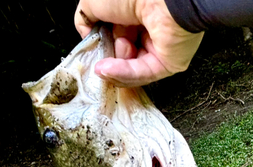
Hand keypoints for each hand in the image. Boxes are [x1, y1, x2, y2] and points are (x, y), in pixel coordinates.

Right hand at [74, 0, 203, 86]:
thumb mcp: (92, 0)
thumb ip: (85, 19)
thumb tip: (86, 36)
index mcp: (134, 11)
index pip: (115, 35)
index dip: (102, 45)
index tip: (91, 50)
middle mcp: (148, 28)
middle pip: (122, 54)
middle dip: (108, 56)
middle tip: (100, 53)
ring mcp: (159, 47)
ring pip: (130, 69)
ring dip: (113, 68)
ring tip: (102, 64)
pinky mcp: (168, 63)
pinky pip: (141, 74)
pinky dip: (122, 73)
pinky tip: (107, 69)